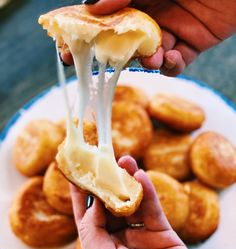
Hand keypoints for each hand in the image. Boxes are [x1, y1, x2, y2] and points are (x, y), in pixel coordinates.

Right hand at [61, 0, 235, 75]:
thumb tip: (93, 8)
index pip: (103, 18)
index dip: (84, 35)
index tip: (67, 52)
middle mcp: (150, 15)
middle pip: (121, 43)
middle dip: (109, 57)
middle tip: (97, 68)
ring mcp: (170, 31)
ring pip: (148, 57)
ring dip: (147, 62)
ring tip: (153, 57)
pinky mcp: (192, 45)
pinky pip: (176, 64)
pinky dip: (172, 66)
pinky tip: (173, 56)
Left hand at [71, 156, 214, 248]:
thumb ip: (93, 230)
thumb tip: (92, 202)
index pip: (87, 215)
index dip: (81, 194)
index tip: (77, 172)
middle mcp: (119, 240)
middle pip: (111, 204)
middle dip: (108, 182)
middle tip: (105, 160)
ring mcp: (140, 235)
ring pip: (132, 202)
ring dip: (128, 181)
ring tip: (125, 160)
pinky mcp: (162, 233)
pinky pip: (152, 208)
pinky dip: (147, 191)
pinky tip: (142, 176)